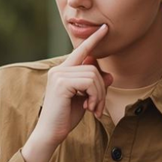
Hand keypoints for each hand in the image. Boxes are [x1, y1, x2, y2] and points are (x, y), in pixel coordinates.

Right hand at [32, 24, 112, 146]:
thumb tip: (110, 75)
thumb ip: (95, 85)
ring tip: (93, 108)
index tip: (105, 29)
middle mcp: (59, 69)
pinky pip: (89, 82)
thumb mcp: (85, 98)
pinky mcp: (61, 83)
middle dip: (102, 89)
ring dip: (99, 95)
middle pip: (93, 67)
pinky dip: (95, 96)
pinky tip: (88, 108)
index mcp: (63, 71)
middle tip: (98, 107)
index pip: (81, 51)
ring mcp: (59, 75)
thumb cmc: (66, 116)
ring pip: (93, 75)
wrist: (51, 132)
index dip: (94, 39)